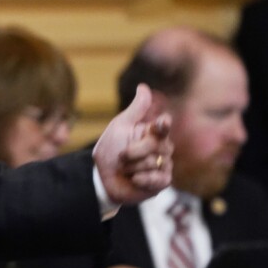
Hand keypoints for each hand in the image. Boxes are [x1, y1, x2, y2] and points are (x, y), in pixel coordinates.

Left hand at [93, 83, 172, 203]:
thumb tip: (144, 86)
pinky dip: (142, 179)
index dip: (163, 125)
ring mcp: (164, 165)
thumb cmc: (111, 149)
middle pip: (157, 145)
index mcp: (152, 132)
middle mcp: (162, 147)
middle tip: (122, 155)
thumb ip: (136, 109)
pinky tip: (134, 179)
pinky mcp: (162, 182)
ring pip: (155, 162)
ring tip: (126, 169)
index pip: (164, 126)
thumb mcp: (120, 127)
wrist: (103, 176)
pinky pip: (158, 179)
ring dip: (133, 166)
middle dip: (134, 151)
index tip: (162, 123)